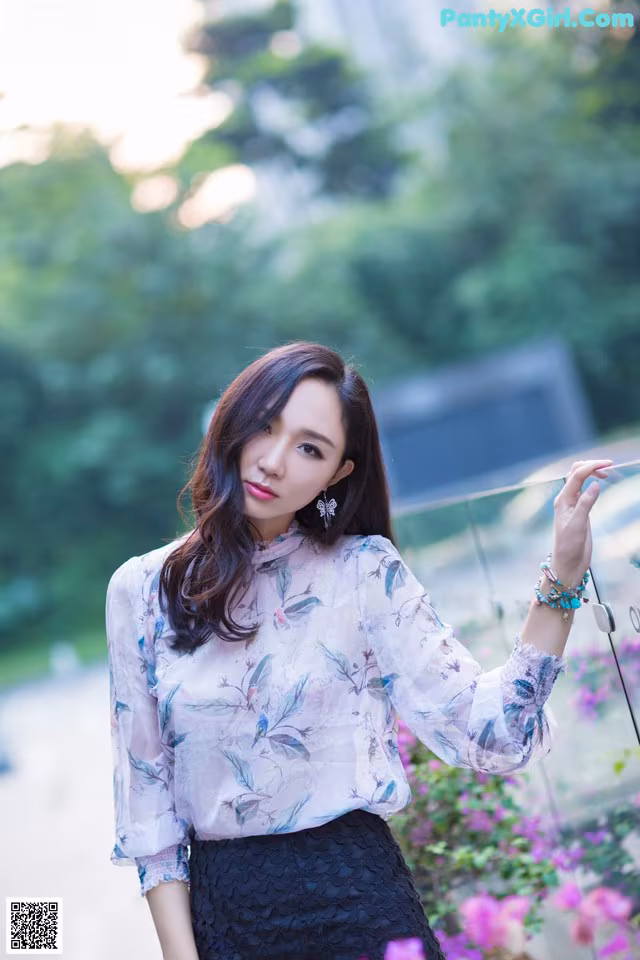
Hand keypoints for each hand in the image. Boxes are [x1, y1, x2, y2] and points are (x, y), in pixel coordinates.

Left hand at [550, 458, 613, 584]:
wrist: (568, 563)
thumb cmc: (569, 546)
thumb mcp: (578, 524)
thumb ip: (586, 503)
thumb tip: (595, 484)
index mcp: (563, 499)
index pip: (576, 475)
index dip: (592, 466)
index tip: (609, 464)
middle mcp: (566, 499)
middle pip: (575, 473)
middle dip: (591, 465)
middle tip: (610, 467)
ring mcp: (572, 504)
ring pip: (579, 480)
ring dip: (591, 472)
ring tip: (607, 473)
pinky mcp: (579, 510)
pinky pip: (584, 489)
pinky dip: (592, 481)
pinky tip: (600, 483)